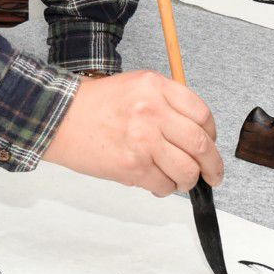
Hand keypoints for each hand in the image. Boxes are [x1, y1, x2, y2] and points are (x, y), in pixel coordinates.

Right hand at [43, 71, 221, 196]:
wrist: (59, 117)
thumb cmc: (94, 104)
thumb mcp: (135, 86)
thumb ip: (166, 102)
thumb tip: (195, 132)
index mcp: (156, 86)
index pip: (202, 114)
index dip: (212, 134)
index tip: (210, 143)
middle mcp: (153, 111)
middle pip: (201, 145)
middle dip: (213, 166)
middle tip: (213, 175)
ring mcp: (143, 140)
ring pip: (186, 171)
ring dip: (188, 181)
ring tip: (181, 180)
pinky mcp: (132, 166)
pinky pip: (163, 184)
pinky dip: (164, 188)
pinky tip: (156, 182)